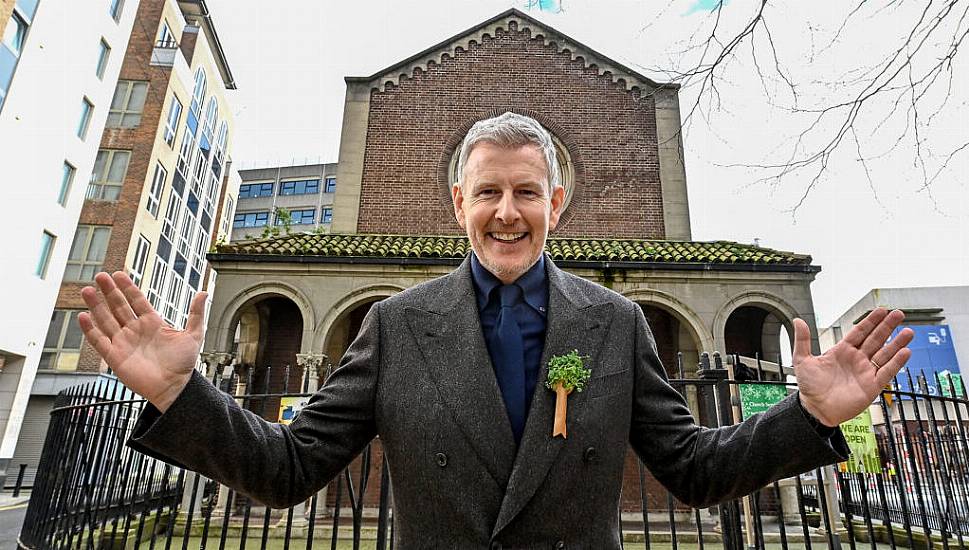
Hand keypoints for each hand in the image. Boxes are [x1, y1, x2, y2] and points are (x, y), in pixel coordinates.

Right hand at [78, 271, 207, 411]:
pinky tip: (83, 316)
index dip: (127, 287)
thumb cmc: (183, 364)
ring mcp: (124, 342)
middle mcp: (136, 331)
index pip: (137, 300)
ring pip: (106, 320)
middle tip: (100, 276)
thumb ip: (196, 314)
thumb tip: (204, 293)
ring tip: (87, 290)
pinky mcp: (115, 356)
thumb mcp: (194, 335)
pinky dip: (90, 329)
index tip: (118, 274)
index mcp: (152, 323)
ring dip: (96, 306)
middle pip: (118, 307)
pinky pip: (98, 341)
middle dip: (109, 291)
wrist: (174, 387)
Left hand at [793, 307, 913, 426]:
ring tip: (908, 331)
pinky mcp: (872, 386)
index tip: (882, 310)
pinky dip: (896, 363)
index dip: (871, 321)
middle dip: (887, 327)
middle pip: (875, 339)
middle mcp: (856, 359)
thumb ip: (802, 340)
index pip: (859, 332)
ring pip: (885, 354)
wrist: (815, 409)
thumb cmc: (809, 386)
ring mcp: (865, 372)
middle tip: (899, 314)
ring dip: (897, 343)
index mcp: (842, 351)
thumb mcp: (802, 360)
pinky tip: (905, 352)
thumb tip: (798, 320)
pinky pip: (886, 372)